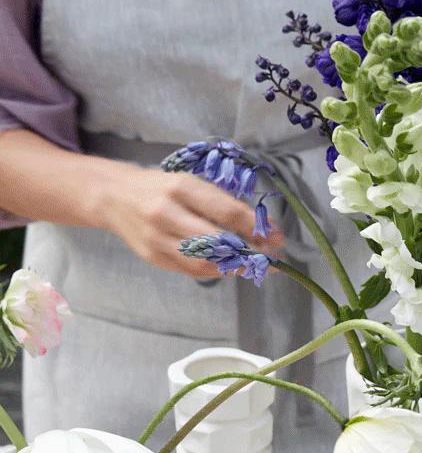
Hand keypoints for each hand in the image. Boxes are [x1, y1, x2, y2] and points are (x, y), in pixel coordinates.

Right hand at [99, 165, 281, 277]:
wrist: (113, 196)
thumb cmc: (160, 187)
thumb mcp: (189, 183)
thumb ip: (219, 203)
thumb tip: (259, 226)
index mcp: (180, 187)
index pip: (226, 211)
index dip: (256, 227)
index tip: (277, 235)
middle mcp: (166, 213)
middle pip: (217, 241)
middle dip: (250, 251)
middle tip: (271, 255)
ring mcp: (156, 238)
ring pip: (204, 262)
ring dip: (235, 266)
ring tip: (254, 264)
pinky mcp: (153, 257)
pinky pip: (191, 270)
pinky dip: (216, 270)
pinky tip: (230, 266)